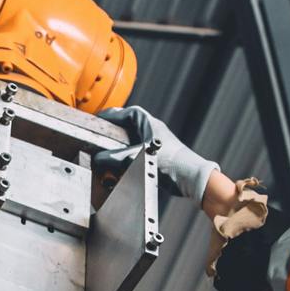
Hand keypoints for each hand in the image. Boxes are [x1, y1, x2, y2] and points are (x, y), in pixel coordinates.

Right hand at [97, 105, 223, 204]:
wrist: (191, 177)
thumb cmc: (171, 163)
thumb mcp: (137, 158)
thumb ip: (115, 158)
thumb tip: (98, 160)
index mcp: (149, 123)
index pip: (127, 112)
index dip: (111, 115)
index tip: (98, 119)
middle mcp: (153, 131)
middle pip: (128, 126)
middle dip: (114, 130)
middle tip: (100, 134)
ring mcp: (156, 143)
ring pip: (133, 140)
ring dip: (121, 145)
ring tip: (108, 150)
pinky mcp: (157, 156)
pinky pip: (138, 152)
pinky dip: (128, 156)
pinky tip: (121, 165)